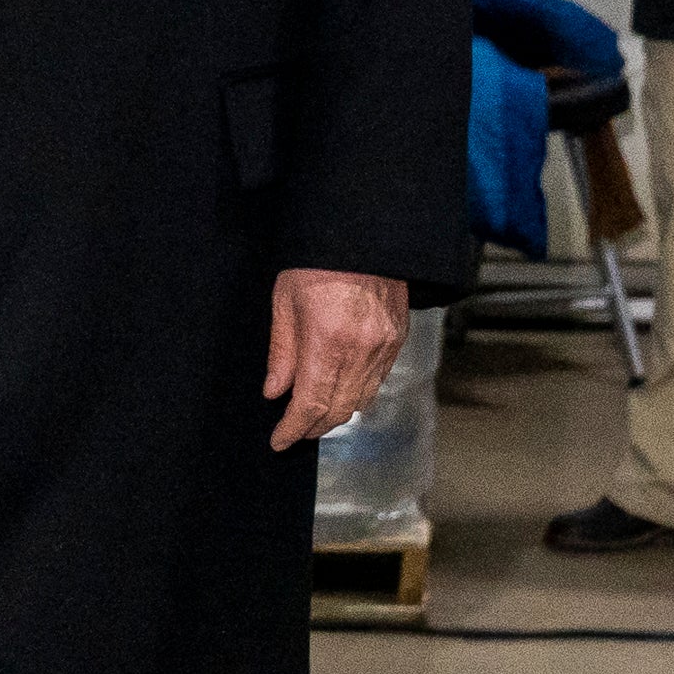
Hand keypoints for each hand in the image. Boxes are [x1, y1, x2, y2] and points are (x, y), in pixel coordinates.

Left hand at [265, 266, 409, 450]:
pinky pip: (378, 381)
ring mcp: (384, 346)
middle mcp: (361, 349)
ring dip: (336, 414)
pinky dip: (357, 394)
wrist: (363, 233)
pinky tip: (341, 391)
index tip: (279, 441)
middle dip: (313, 427)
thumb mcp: (285, 301)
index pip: (310, 404)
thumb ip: (282, 352)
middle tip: (294, 432)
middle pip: (338, 410)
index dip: (293, 429)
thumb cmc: (317, 261)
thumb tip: (275, 391)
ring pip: (361, 400)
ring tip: (314, 416)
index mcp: (327, 340)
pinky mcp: (398, 338)